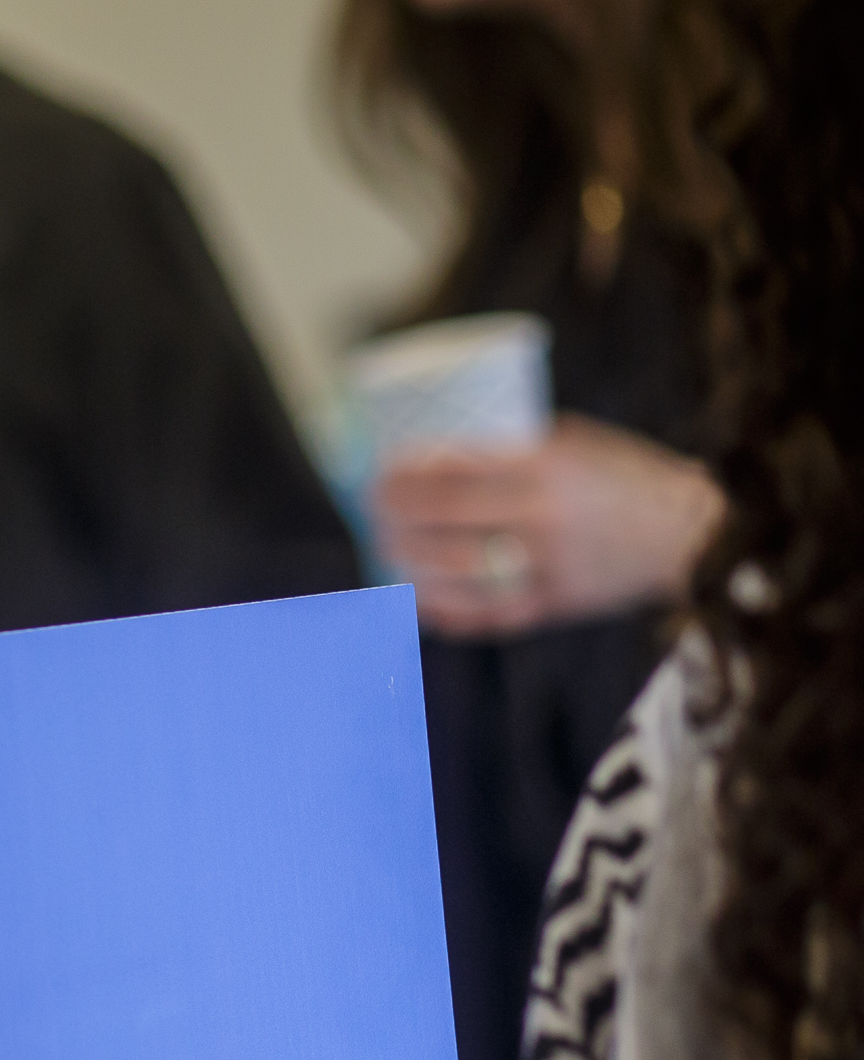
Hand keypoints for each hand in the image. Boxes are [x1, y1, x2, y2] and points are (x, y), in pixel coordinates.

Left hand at [373, 415, 722, 638]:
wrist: (690, 532)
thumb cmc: (622, 478)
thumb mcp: (575, 445)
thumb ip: (516, 450)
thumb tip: (438, 452)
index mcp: (549, 466)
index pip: (455, 471)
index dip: (406, 477)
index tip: (378, 472)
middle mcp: (545, 515)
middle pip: (444, 519)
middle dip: (395, 515)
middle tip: (369, 508)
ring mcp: (549, 564)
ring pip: (457, 570)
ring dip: (410, 563)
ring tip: (384, 550)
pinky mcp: (557, 603)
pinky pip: (488, 613)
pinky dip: (448, 610)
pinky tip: (418, 601)